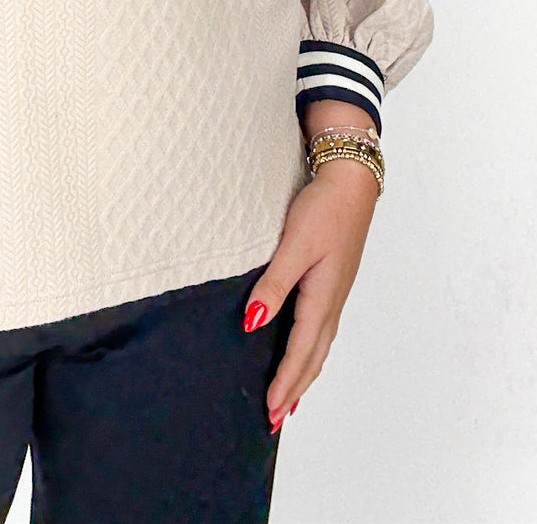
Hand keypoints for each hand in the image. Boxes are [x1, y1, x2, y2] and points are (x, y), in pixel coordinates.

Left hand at [242, 156, 378, 433]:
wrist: (350, 183)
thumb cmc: (324, 210)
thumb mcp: (294, 246)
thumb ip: (274, 285)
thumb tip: (252, 323)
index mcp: (322, 299)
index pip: (299, 353)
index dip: (284, 383)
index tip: (270, 412)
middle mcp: (331, 302)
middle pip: (312, 358)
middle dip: (294, 390)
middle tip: (275, 420)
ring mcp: (334, 293)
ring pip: (318, 346)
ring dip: (303, 374)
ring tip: (289, 398)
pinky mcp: (332, 281)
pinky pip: (320, 329)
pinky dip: (309, 350)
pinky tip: (302, 349)